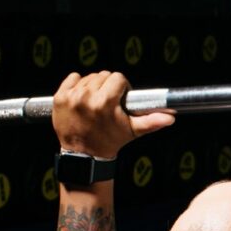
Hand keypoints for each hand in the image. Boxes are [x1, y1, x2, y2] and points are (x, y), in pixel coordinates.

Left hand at [52, 71, 174, 157]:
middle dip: (108, 87)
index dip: (122, 87)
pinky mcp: (60, 97)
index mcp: (105, 102)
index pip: (117, 78)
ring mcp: (71, 96)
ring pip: (89, 77)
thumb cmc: (110, 141)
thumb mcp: (132, 131)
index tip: (120, 98)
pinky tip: (82, 98)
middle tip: (108, 102)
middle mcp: (86, 97)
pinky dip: (78, 84)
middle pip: (103, 75)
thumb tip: (171, 117)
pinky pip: (73, 78)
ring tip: (95, 103)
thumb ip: (152, 121)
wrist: (84, 154)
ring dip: (94, 86)